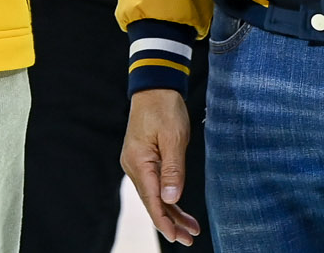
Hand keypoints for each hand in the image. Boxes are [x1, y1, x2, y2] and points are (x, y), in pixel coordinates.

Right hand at [121, 89, 201, 245]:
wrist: (155, 85)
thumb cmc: (165, 107)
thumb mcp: (174, 137)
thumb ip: (173, 169)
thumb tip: (171, 199)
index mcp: (139, 162)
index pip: (152, 200)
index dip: (164, 221)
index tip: (177, 236)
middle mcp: (134, 166)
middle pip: (152, 201)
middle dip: (170, 222)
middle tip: (190, 237)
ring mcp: (137, 163)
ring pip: (154, 195)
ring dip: (171, 212)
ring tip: (190, 228)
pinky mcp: (143, 159)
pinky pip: (155, 184)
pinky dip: (168, 197)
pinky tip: (179, 208)